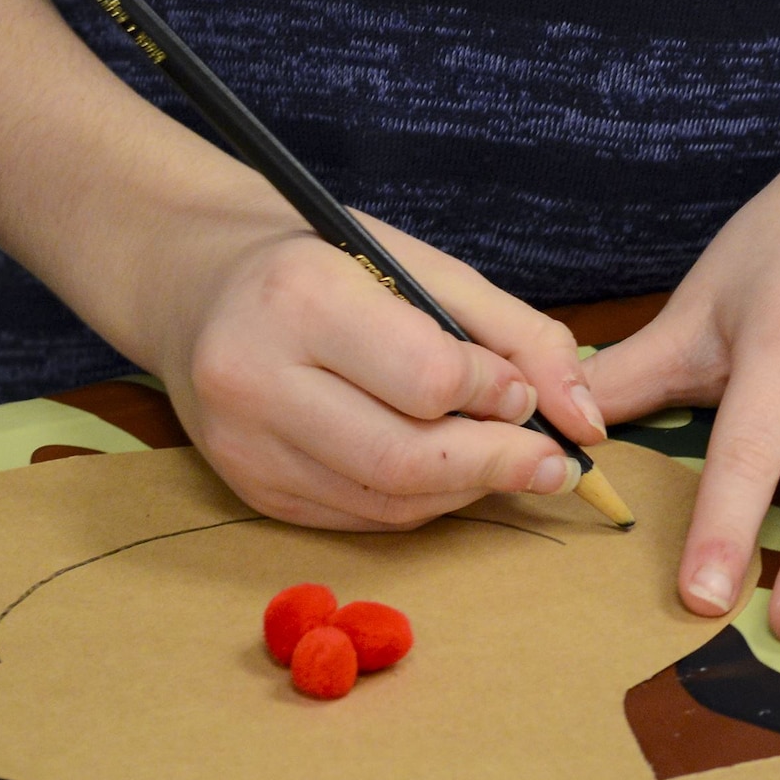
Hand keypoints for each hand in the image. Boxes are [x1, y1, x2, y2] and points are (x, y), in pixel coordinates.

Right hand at [135, 190, 607, 529]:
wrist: (191, 282)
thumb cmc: (319, 262)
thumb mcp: (420, 265)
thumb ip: (517, 333)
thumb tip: (587, 418)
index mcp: (299, 297)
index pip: (429, 378)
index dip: (494, 392)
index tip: (522, 388)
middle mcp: (256, 378)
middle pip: (407, 458)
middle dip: (498, 466)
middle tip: (552, 462)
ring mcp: (244, 444)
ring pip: (388, 502)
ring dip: (465, 489)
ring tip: (504, 460)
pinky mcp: (249, 489)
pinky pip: (361, 517)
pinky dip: (421, 501)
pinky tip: (443, 470)